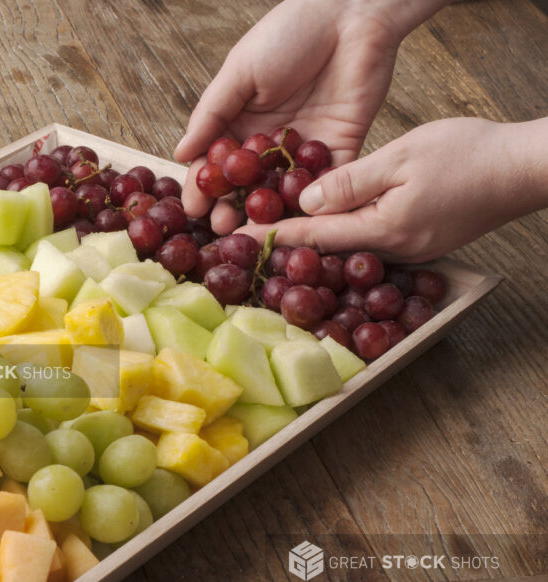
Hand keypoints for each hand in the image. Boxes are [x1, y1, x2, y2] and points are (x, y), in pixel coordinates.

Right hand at [173, 0, 446, 233]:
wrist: (350, 14)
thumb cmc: (288, 34)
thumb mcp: (239, 72)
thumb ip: (211, 114)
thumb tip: (181, 155)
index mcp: (241, 121)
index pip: (216, 164)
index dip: (203, 187)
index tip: (193, 210)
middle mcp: (269, 141)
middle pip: (246, 185)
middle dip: (232, 207)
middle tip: (222, 228)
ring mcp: (304, 148)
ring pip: (280, 190)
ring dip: (267, 213)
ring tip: (254, 231)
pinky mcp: (340, 148)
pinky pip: (325, 182)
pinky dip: (312, 202)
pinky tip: (296, 221)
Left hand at [238, 117, 547, 260]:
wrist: (525, 170)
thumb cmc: (468, 156)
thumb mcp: (402, 157)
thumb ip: (350, 182)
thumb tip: (304, 202)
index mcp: (382, 231)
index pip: (314, 236)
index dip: (272, 236)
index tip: (236, 240)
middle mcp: (390, 251)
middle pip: (327, 252)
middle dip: (286, 246)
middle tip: (243, 245)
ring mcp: (407, 253)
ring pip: (347, 250)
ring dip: (313, 243)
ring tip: (273, 236)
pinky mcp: (419, 245)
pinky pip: (369, 244)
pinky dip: (343, 236)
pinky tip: (327, 228)